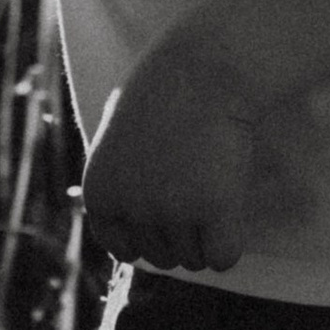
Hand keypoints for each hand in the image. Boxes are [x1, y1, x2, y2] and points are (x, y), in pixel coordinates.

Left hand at [77, 39, 267, 274]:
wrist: (202, 69)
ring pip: (193, 260)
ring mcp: (171, 211)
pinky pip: (222, 258)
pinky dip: (229, 243)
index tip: (166, 214)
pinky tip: (230, 206)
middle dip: (180, 234)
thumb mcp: (118, 138)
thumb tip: (126, 234)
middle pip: (162, 258)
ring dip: (206, 234)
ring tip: (210, 186)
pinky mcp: (213, 209)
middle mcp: (130, 208)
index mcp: (99, 193)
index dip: (147, 237)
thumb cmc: (163, 94)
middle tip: (195, 189)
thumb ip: (119, 183)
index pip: (122, 249)